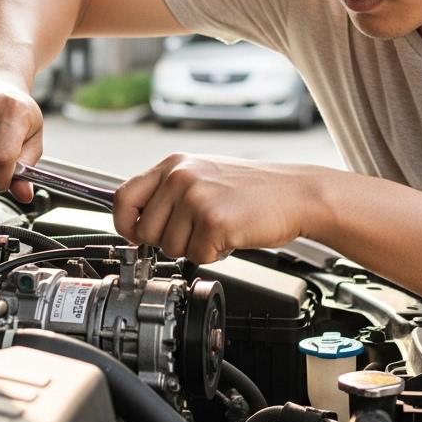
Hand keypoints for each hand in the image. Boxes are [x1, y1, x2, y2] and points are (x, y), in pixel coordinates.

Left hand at [112, 154, 333, 263]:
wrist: (298, 194)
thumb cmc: (254, 190)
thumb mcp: (203, 176)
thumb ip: (168, 194)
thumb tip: (134, 223)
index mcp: (174, 164)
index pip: (123, 198)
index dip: (127, 224)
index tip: (138, 235)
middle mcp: (180, 177)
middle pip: (146, 232)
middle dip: (170, 241)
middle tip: (199, 230)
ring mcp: (195, 198)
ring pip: (170, 248)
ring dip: (195, 248)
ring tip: (220, 228)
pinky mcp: (213, 221)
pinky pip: (198, 256)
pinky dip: (216, 254)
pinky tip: (232, 235)